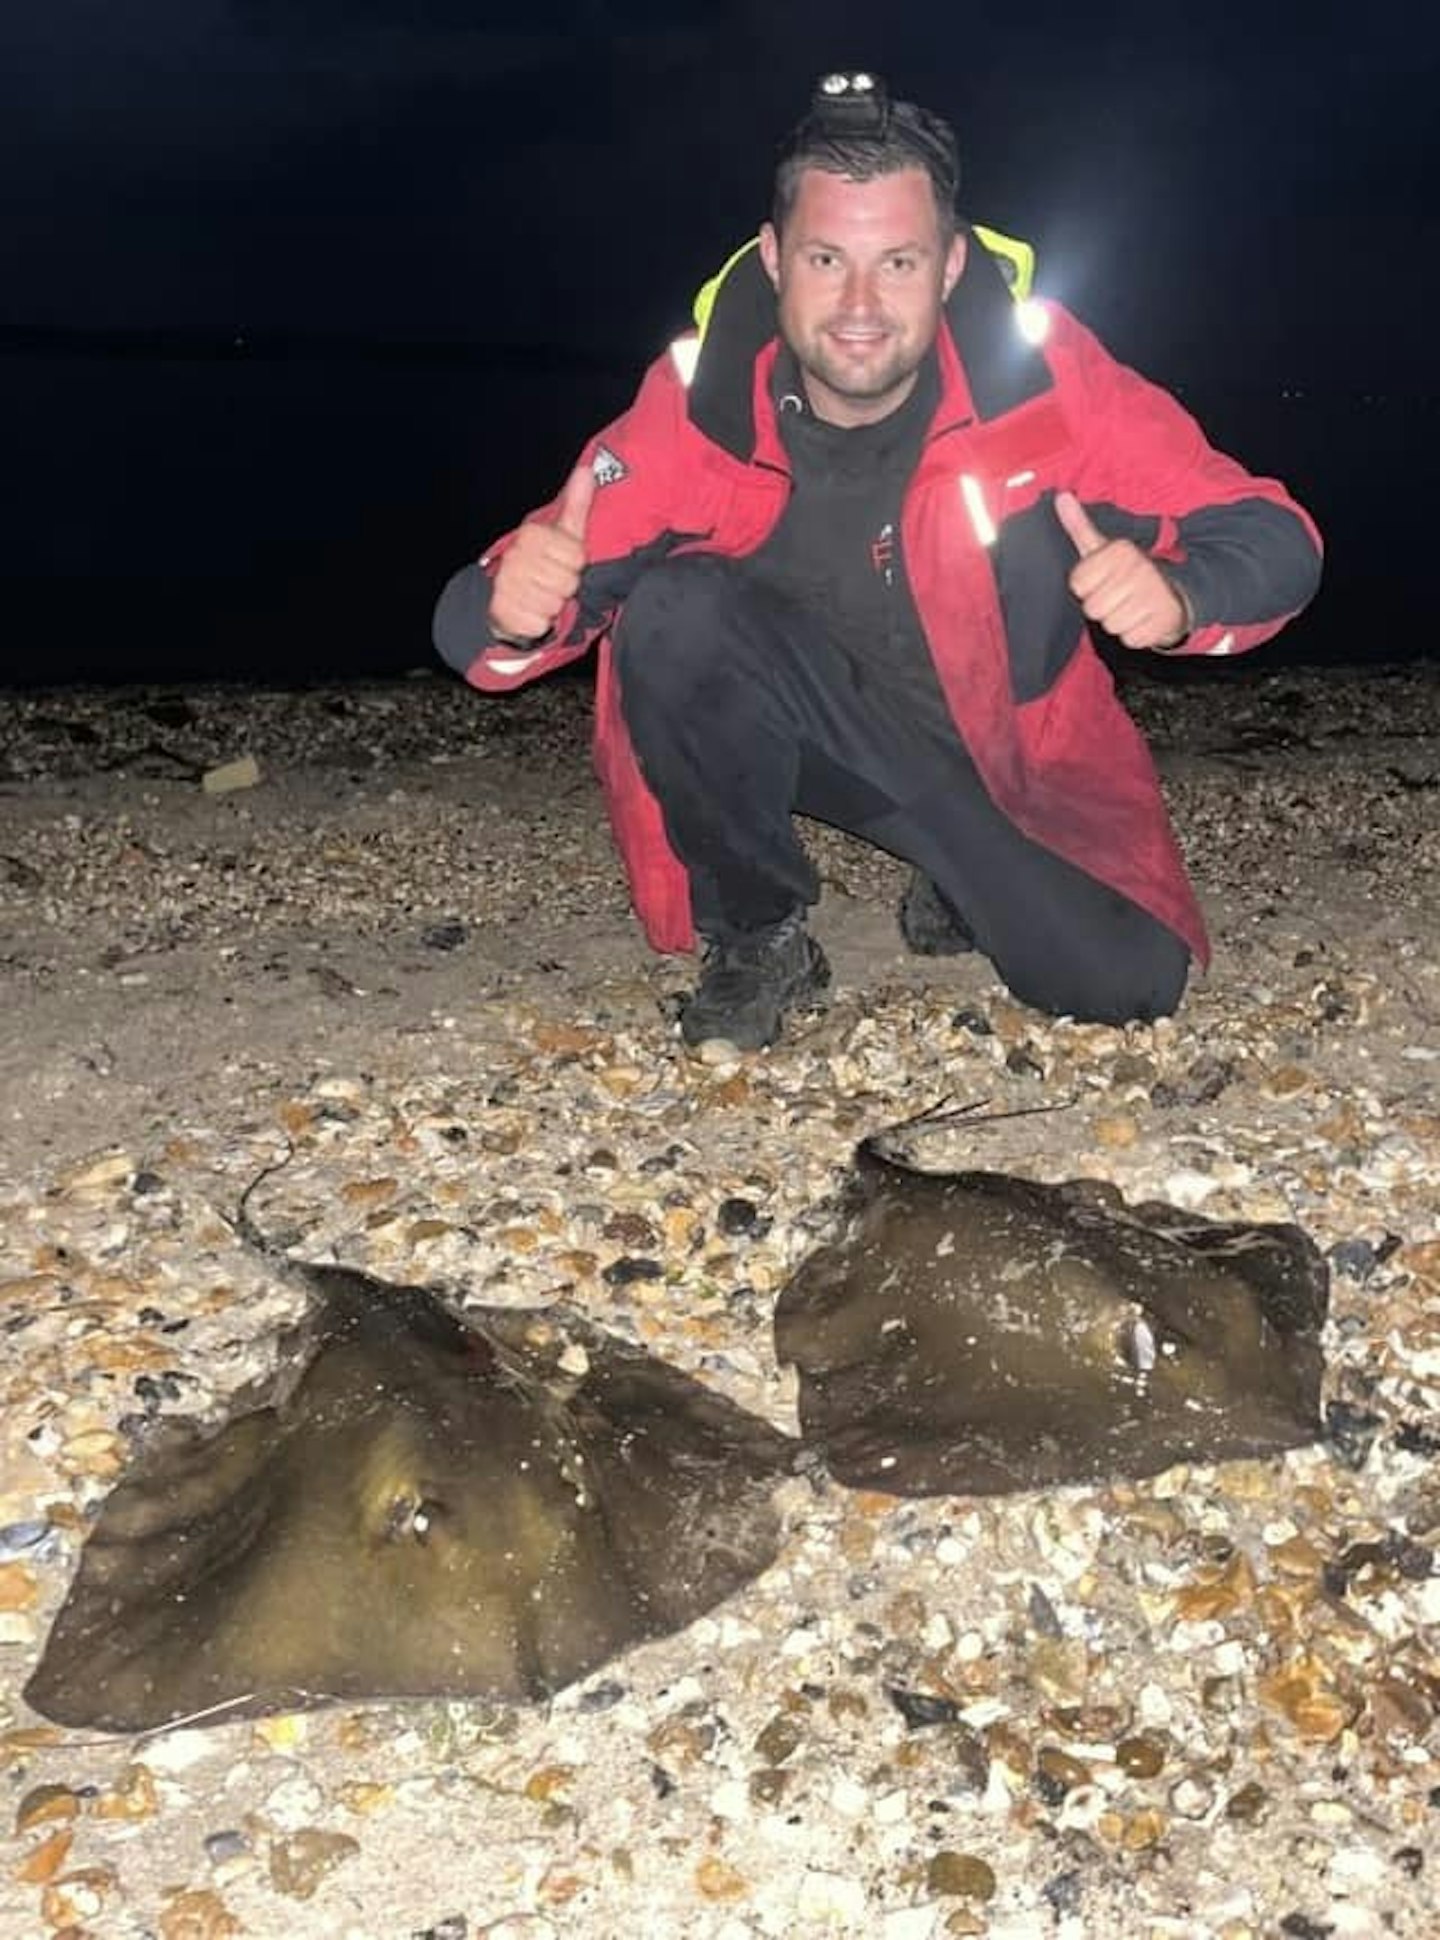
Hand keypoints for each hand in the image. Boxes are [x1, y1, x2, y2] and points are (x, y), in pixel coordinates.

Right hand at [488, 461, 596, 640]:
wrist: (503, 594)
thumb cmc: (543, 563)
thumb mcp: (562, 533)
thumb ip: (576, 505)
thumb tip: (587, 470)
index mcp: (532, 535)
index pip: (577, 557)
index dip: (576, 565)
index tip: (565, 564)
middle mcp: (516, 556)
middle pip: (567, 583)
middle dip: (565, 588)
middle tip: (554, 583)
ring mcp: (506, 584)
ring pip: (552, 605)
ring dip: (552, 607)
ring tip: (543, 597)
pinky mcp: (501, 611)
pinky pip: (537, 624)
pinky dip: (538, 624)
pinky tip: (532, 613)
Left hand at [1055, 491, 1188, 649]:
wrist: (1171, 596)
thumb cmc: (1126, 573)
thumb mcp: (1103, 548)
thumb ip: (1080, 527)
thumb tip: (1061, 497)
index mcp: (1120, 551)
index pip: (1077, 584)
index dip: (1086, 588)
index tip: (1103, 580)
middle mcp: (1139, 569)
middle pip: (1092, 609)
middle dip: (1101, 608)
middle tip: (1118, 596)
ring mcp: (1153, 595)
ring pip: (1109, 626)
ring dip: (1117, 622)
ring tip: (1130, 607)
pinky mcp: (1162, 621)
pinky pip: (1129, 639)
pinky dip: (1133, 635)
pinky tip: (1143, 620)